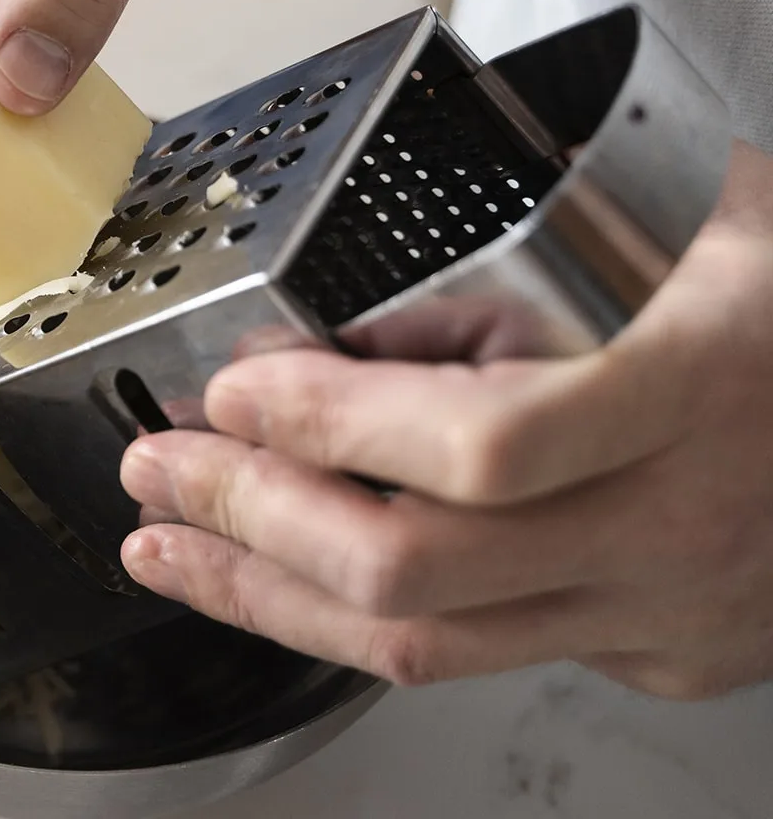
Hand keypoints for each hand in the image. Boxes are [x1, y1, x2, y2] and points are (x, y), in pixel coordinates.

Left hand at [119, 141, 772, 698]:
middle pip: (416, 569)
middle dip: (247, 517)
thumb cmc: (765, 281)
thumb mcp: (655, 216)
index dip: (330, 423)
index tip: (233, 385)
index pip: (478, 445)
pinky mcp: (658, 655)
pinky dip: (358, 615)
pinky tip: (286, 581)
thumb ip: (493, 278)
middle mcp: (678, 520)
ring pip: (427, 645)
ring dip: (265, 594)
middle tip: (159, 467)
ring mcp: (672, 609)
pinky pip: (479, 654)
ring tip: (170, 547)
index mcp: (686, 383)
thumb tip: (324, 343)